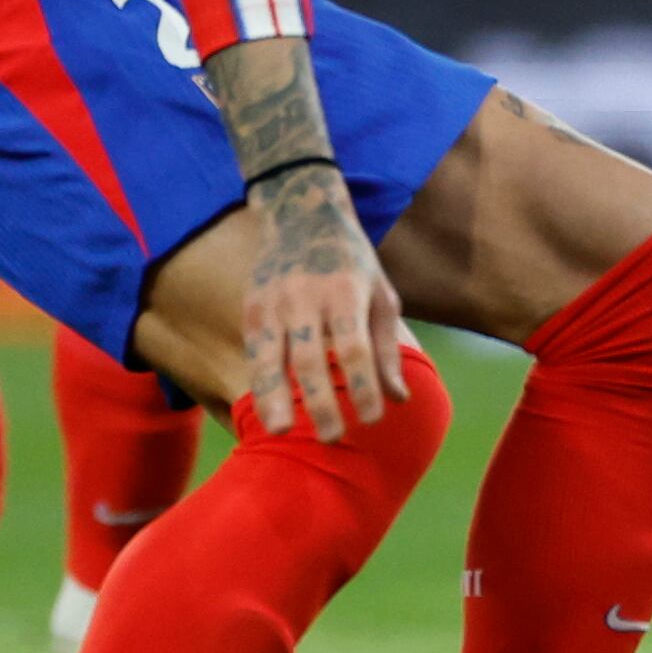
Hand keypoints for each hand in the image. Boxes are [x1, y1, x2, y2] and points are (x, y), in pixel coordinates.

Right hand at [241, 169, 408, 435]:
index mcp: (345, 291)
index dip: (362, 387)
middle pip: (311, 358)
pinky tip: (263, 411)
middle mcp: (306, 296)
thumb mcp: (381, 293)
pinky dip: (258, 384)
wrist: (302, 213)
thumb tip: (399, 399)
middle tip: (334, 439)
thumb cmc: (352, 262)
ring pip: (271, 357)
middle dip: (321, 402)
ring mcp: (273, 301)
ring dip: (276, 398)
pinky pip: (253, 352)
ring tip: (281, 433)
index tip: (372, 419)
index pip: (354, 348)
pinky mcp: (252, 307)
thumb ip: (387, 347)